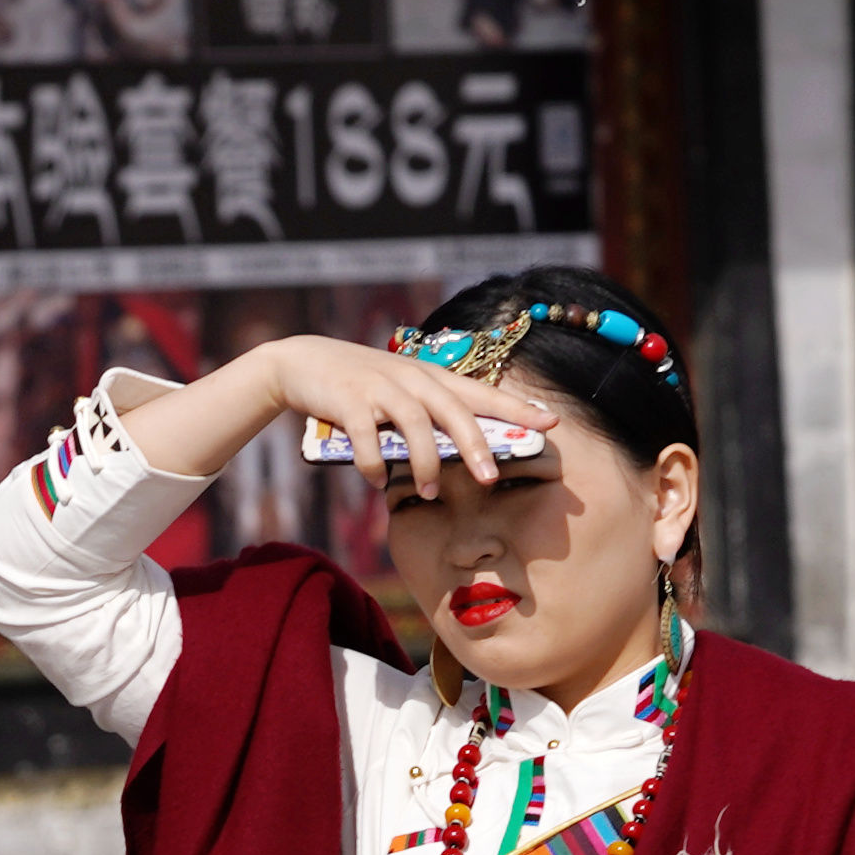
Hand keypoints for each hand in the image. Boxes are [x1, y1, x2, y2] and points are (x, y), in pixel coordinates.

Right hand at [258, 334, 537, 496]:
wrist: (303, 362)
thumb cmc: (359, 384)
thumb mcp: (399, 391)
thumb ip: (427, 416)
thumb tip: (455, 456)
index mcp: (430, 377)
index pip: (481, 393)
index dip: (517, 409)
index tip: (551, 423)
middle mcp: (411, 378)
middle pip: (453, 411)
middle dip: (475, 445)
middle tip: (490, 479)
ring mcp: (380, 388)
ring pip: (414, 424)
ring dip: (423, 462)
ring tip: (428, 493)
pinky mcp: (348, 401)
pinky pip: (367, 435)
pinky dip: (375, 462)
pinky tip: (378, 481)